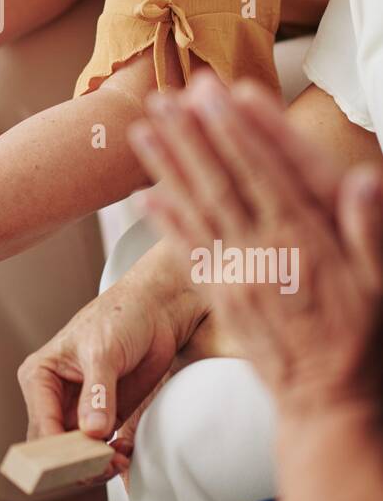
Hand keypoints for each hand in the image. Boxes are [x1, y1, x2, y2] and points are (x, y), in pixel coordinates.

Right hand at [17, 255, 207, 478]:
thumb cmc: (121, 316)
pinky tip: (126, 454)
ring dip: (95, 465)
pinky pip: (100, 450)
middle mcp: (53, 396)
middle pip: (54, 447)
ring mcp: (78, 409)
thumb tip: (92, 432)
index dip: (57, 450)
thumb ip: (97, 392)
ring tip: (119, 461)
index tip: (81, 463)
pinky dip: (111, 459)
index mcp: (40, 376)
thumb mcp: (104, 351)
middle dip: (76, 463)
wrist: (156, 311)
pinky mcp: (103, 417)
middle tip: (104, 466)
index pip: (41, 424)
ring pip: (76, 455)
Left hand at [129, 72, 382, 415]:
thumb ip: (372, 234)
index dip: (243, 132)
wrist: (331, 406)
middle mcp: (263, 253)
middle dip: (193, 137)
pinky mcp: (221, 297)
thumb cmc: (366, 340)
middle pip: (222, 183)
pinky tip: (144, 195)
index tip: (220, 94)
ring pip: (197, 210)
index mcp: (305, 242)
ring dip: (168, 168)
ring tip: (142, 130)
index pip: (269, 174)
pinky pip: (187, 253)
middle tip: (166, 96)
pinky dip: (164, 223)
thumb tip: (362, 183)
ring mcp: (237, 275)